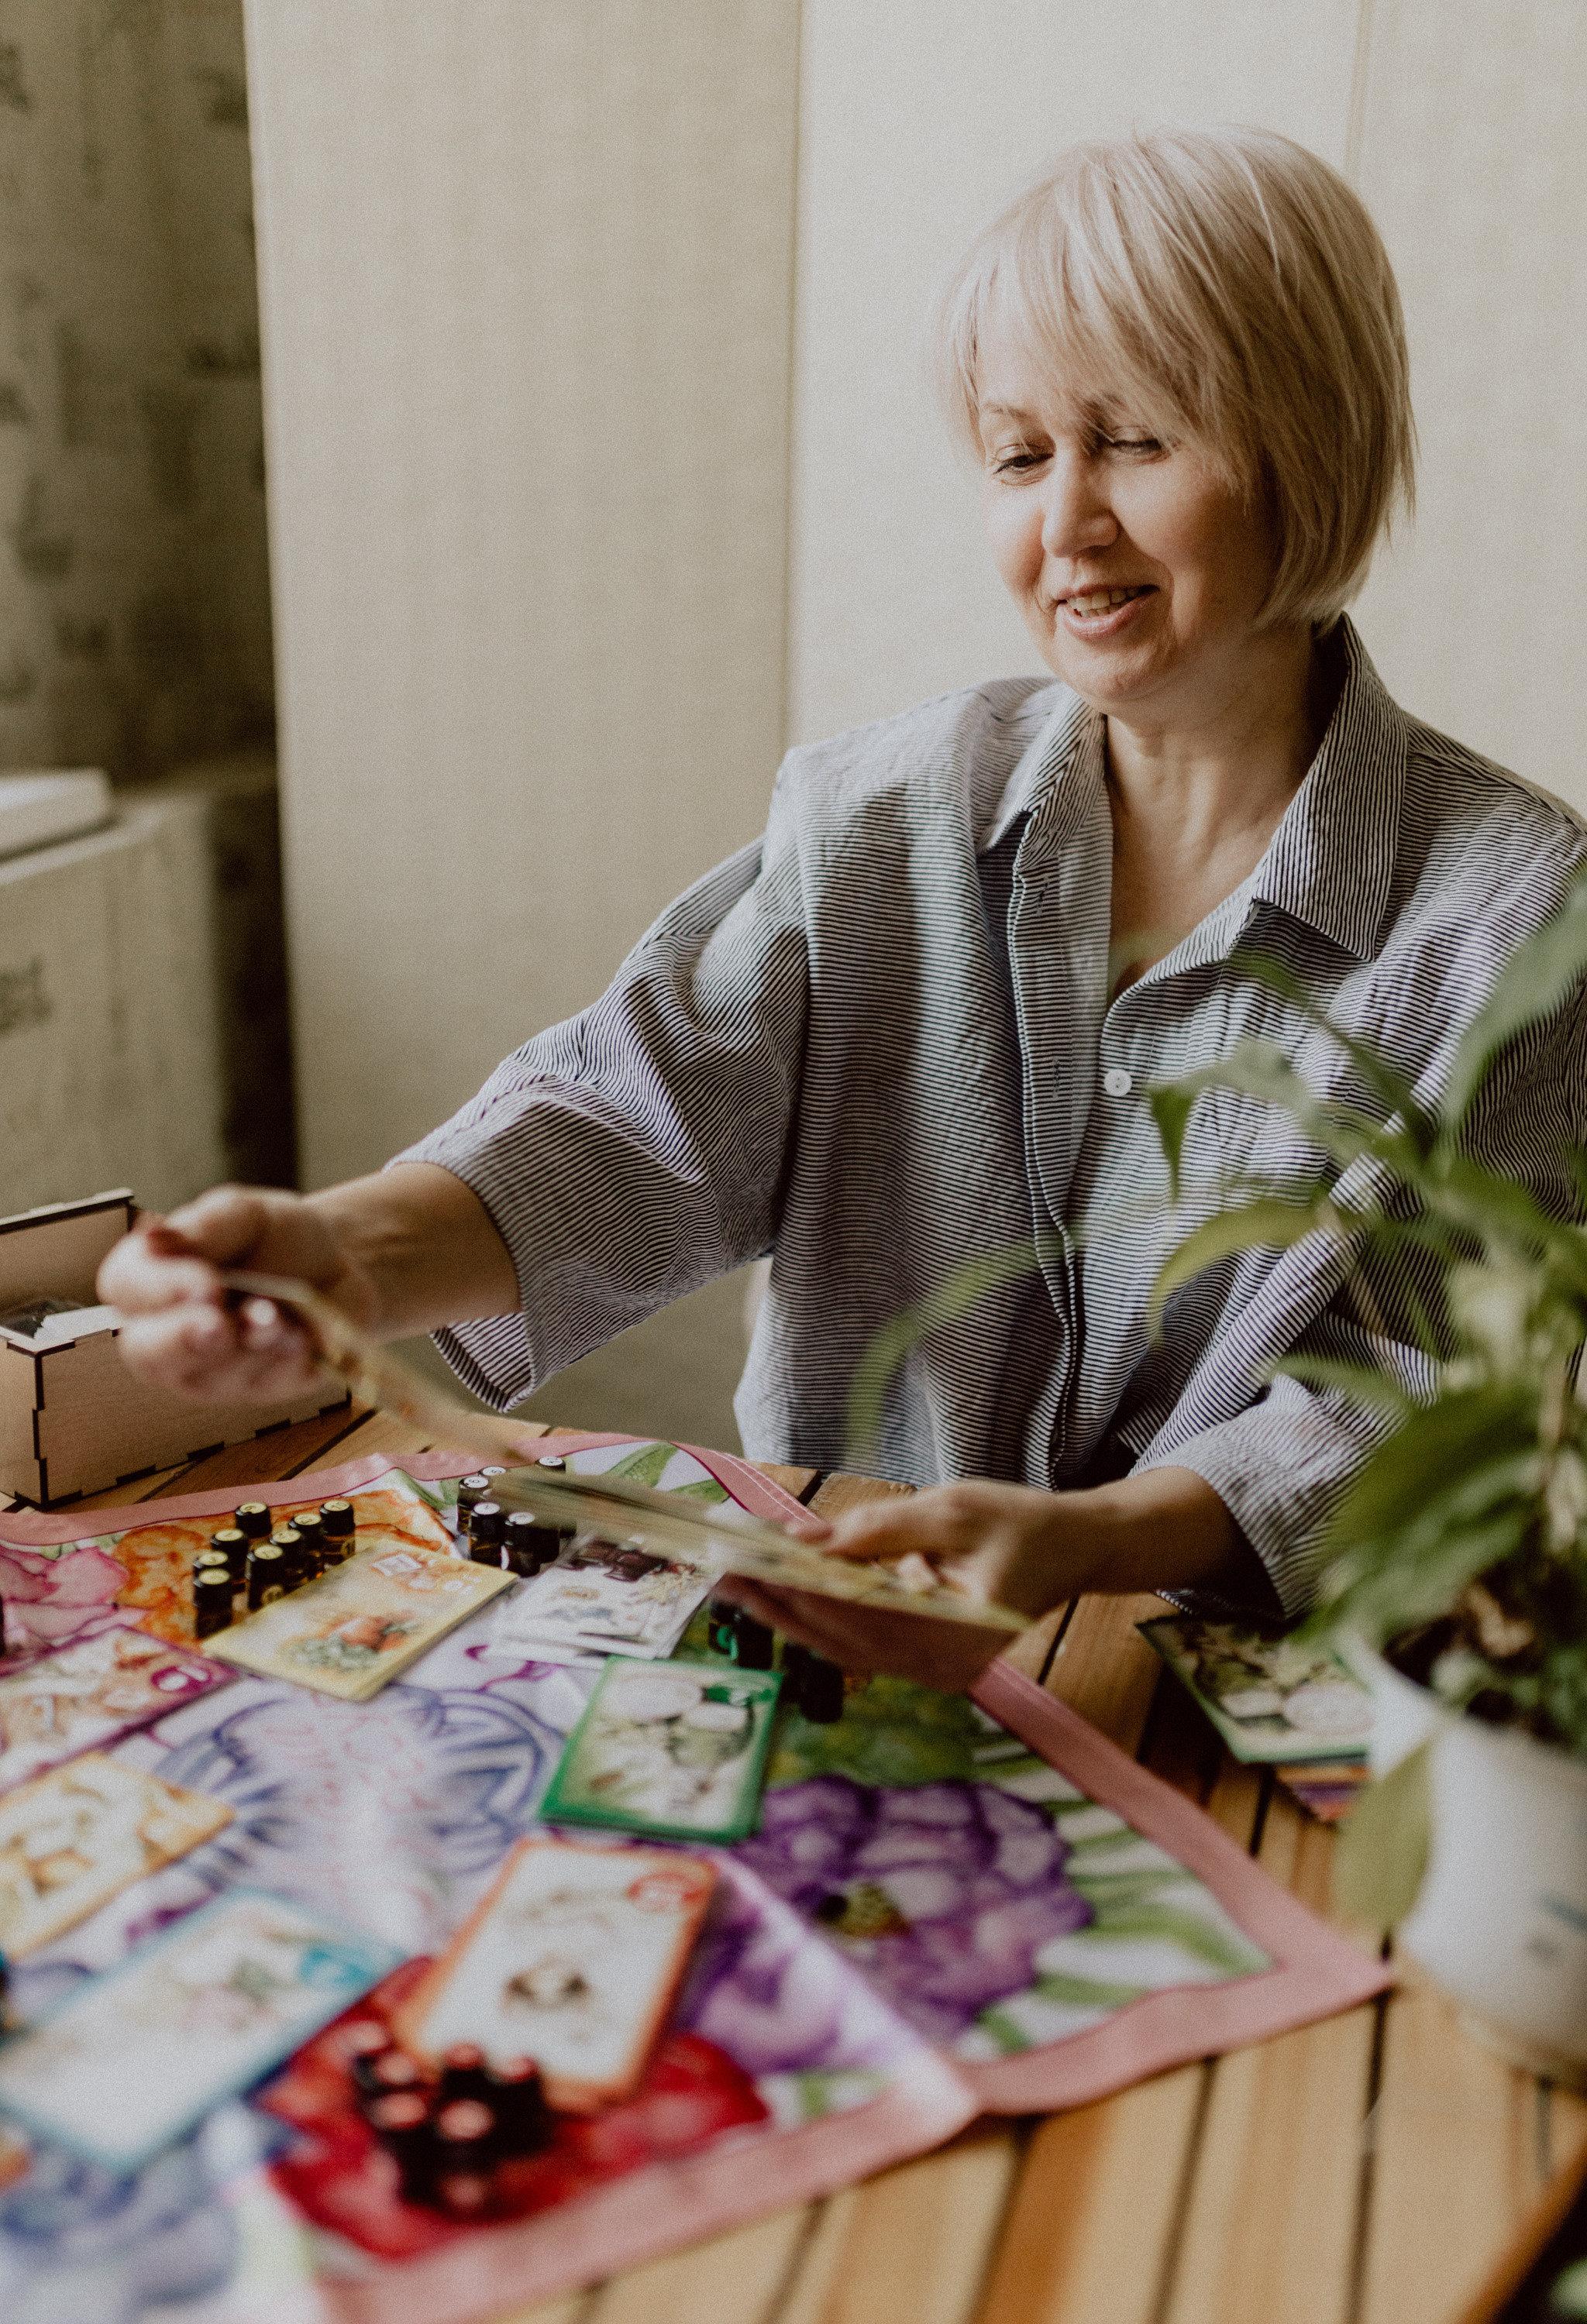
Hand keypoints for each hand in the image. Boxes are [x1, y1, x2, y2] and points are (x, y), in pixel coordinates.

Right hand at [98, 1187, 373, 1403]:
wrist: (336, 1259)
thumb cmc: (274, 1236)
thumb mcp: (244, 1215)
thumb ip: (204, 1226)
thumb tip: (153, 1238)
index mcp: (150, 1280)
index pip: (126, 1289)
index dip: (161, 1291)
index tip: (208, 1283)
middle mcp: (169, 1334)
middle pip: (148, 1354)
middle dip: (185, 1340)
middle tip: (220, 1325)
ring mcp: (212, 1371)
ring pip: (211, 1376)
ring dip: (249, 1345)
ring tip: (279, 1317)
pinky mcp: (261, 1389)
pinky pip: (267, 1385)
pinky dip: (287, 1358)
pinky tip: (303, 1336)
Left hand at [718, 1479, 1076, 1692]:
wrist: (1070, 1551)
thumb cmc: (1021, 1525)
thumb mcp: (950, 1509)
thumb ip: (877, 1528)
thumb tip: (803, 1540)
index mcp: (956, 1636)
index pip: (860, 1616)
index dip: (800, 1589)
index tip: (750, 1564)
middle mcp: (940, 1669)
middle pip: (841, 1638)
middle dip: (778, 1603)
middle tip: (721, 1572)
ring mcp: (931, 1672)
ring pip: (843, 1647)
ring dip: (787, 1612)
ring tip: (735, 1583)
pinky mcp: (923, 1661)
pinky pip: (858, 1644)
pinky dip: (817, 1617)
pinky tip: (779, 1594)